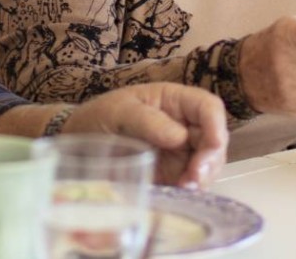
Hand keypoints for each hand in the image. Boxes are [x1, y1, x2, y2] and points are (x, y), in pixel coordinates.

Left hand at [60, 83, 228, 188]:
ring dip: (203, 178)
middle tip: (193, 178)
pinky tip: (178, 193)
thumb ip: (148, 121)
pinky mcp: (174, 174)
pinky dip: (191, 190)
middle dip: (210, 160)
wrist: (79, 144)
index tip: (212, 145)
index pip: (208, 107)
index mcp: (174, 101)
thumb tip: (180, 136)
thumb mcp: (118, 112)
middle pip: (215, 139)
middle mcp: (184, 125)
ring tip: (184, 187)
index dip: (216, 125)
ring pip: (209, 164)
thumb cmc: (98, 118)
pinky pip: (192, 182)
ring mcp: (181, 151)